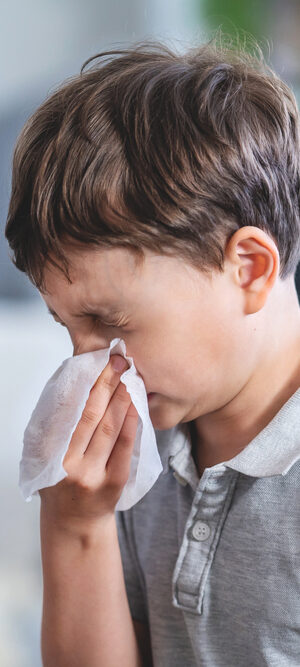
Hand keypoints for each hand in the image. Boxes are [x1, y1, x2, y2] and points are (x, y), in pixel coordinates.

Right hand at [39, 355, 137, 529]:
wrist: (74, 521)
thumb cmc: (61, 480)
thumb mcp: (48, 455)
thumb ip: (60, 426)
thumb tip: (80, 384)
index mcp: (49, 453)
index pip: (68, 411)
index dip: (85, 385)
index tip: (97, 363)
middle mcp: (68, 464)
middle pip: (91, 415)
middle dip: (106, 384)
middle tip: (119, 361)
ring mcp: (93, 474)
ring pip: (110, 428)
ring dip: (121, 398)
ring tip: (129, 376)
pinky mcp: (114, 482)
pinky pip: (126, 445)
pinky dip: (131, 421)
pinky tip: (136, 404)